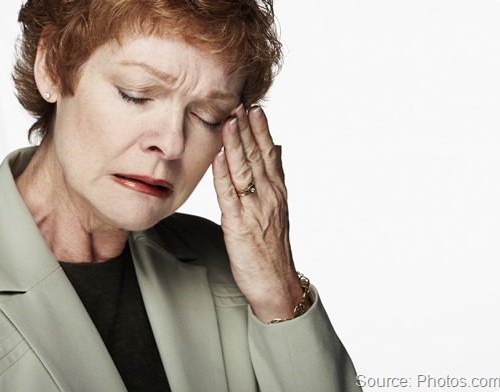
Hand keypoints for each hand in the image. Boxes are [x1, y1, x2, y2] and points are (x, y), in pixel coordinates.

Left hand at [212, 104, 308, 322]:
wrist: (275, 281)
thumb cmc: (273, 246)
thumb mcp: (279, 206)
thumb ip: (276, 175)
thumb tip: (278, 146)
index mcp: (277, 191)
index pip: (269, 154)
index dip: (261, 130)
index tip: (254, 107)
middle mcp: (269, 196)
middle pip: (257, 157)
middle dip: (247, 129)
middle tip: (239, 103)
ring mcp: (255, 209)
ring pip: (244, 171)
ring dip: (237, 144)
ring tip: (230, 120)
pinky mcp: (239, 225)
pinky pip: (229, 196)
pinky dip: (224, 175)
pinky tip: (219, 157)